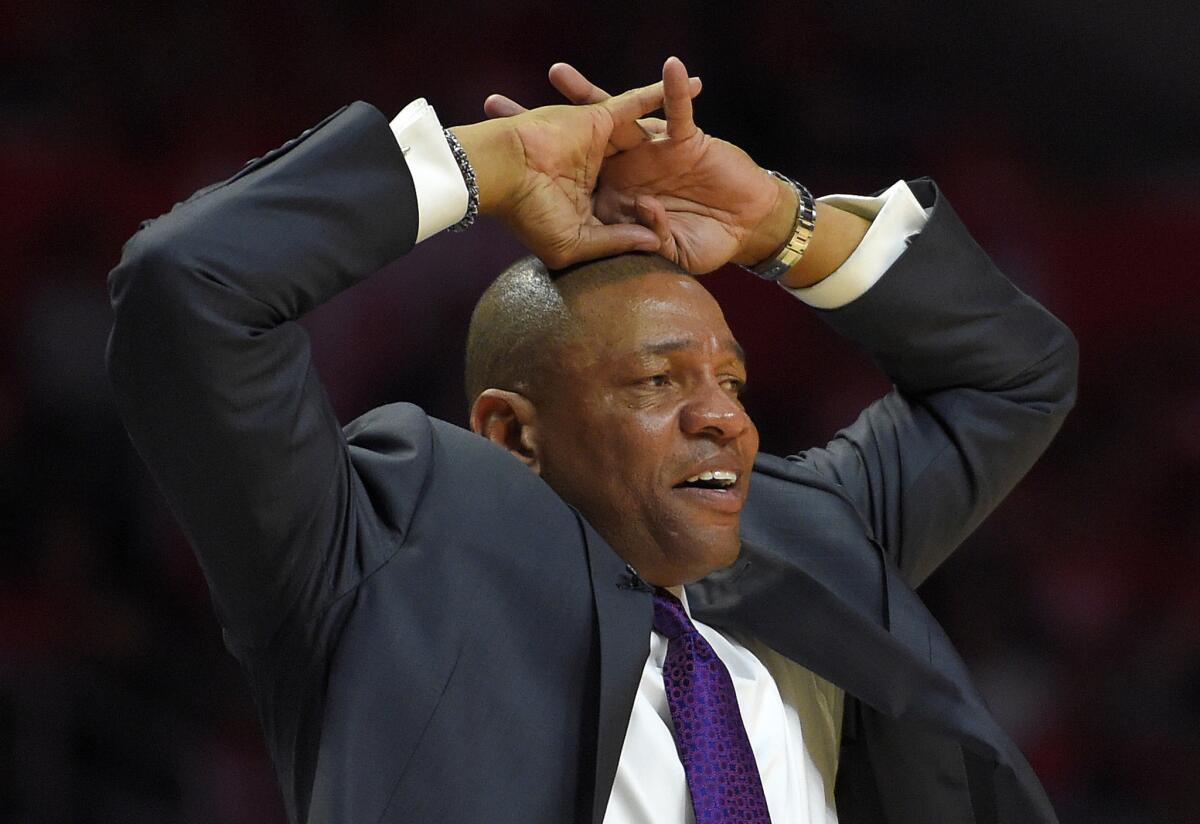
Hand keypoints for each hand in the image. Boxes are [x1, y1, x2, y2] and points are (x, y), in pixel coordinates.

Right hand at [451, 78, 698, 268]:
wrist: (501, 176)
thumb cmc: (530, 216)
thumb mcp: (576, 244)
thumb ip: (617, 243)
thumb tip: (651, 244)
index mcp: (588, 206)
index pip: (627, 213)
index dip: (649, 223)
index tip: (679, 234)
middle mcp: (598, 174)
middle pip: (642, 177)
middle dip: (669, 181)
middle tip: (705, 191)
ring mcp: (600, 146)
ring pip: (646, 139)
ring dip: (674, 138)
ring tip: (717, 143)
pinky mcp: (601, 120)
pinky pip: (641, 104)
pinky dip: (668, 94)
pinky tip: (698, 88)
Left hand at [485, 57, 795, 273]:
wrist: (742, 226)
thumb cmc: (706, 241)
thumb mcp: (665, 249)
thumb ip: (633, 245)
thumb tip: (613, 239)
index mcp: (613, 193)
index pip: (566, 176)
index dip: (531, 167)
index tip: (490, 162)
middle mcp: (625, 166)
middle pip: (573, 137)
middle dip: (534, 120)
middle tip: (493, 105)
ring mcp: (650, 151)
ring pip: (612, 115)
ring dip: (585, 92)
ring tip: (554, 73)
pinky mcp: (685, 141)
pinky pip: (676, 113)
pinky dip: (673, 91)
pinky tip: (668, 68)